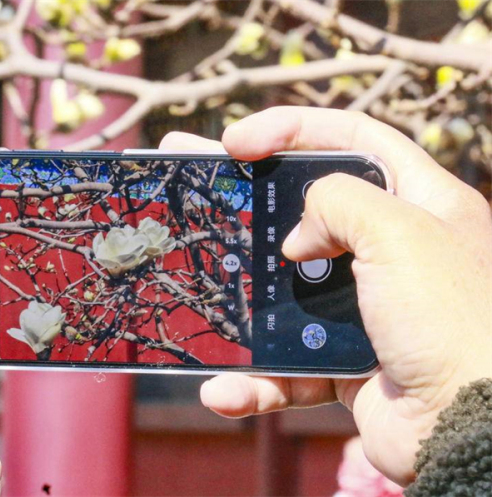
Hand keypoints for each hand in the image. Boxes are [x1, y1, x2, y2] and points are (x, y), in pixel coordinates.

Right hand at [160, 107, 491, 485]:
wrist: (474, 428)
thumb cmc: (451, 318)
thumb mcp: (400, 231)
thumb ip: (337, 203)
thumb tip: (295, 241)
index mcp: (420, 203)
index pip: (351, 139)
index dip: (291, 128)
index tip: (236, 140)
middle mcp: (392, 250)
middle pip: (302, 209)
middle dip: (244, 197)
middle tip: (192, 180)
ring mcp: (364, 308)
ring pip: (283, 290)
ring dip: (236, 296)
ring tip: (186, 288)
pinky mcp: (343, 361)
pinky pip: (287, 365)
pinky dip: (255, 380)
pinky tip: (224, 389)